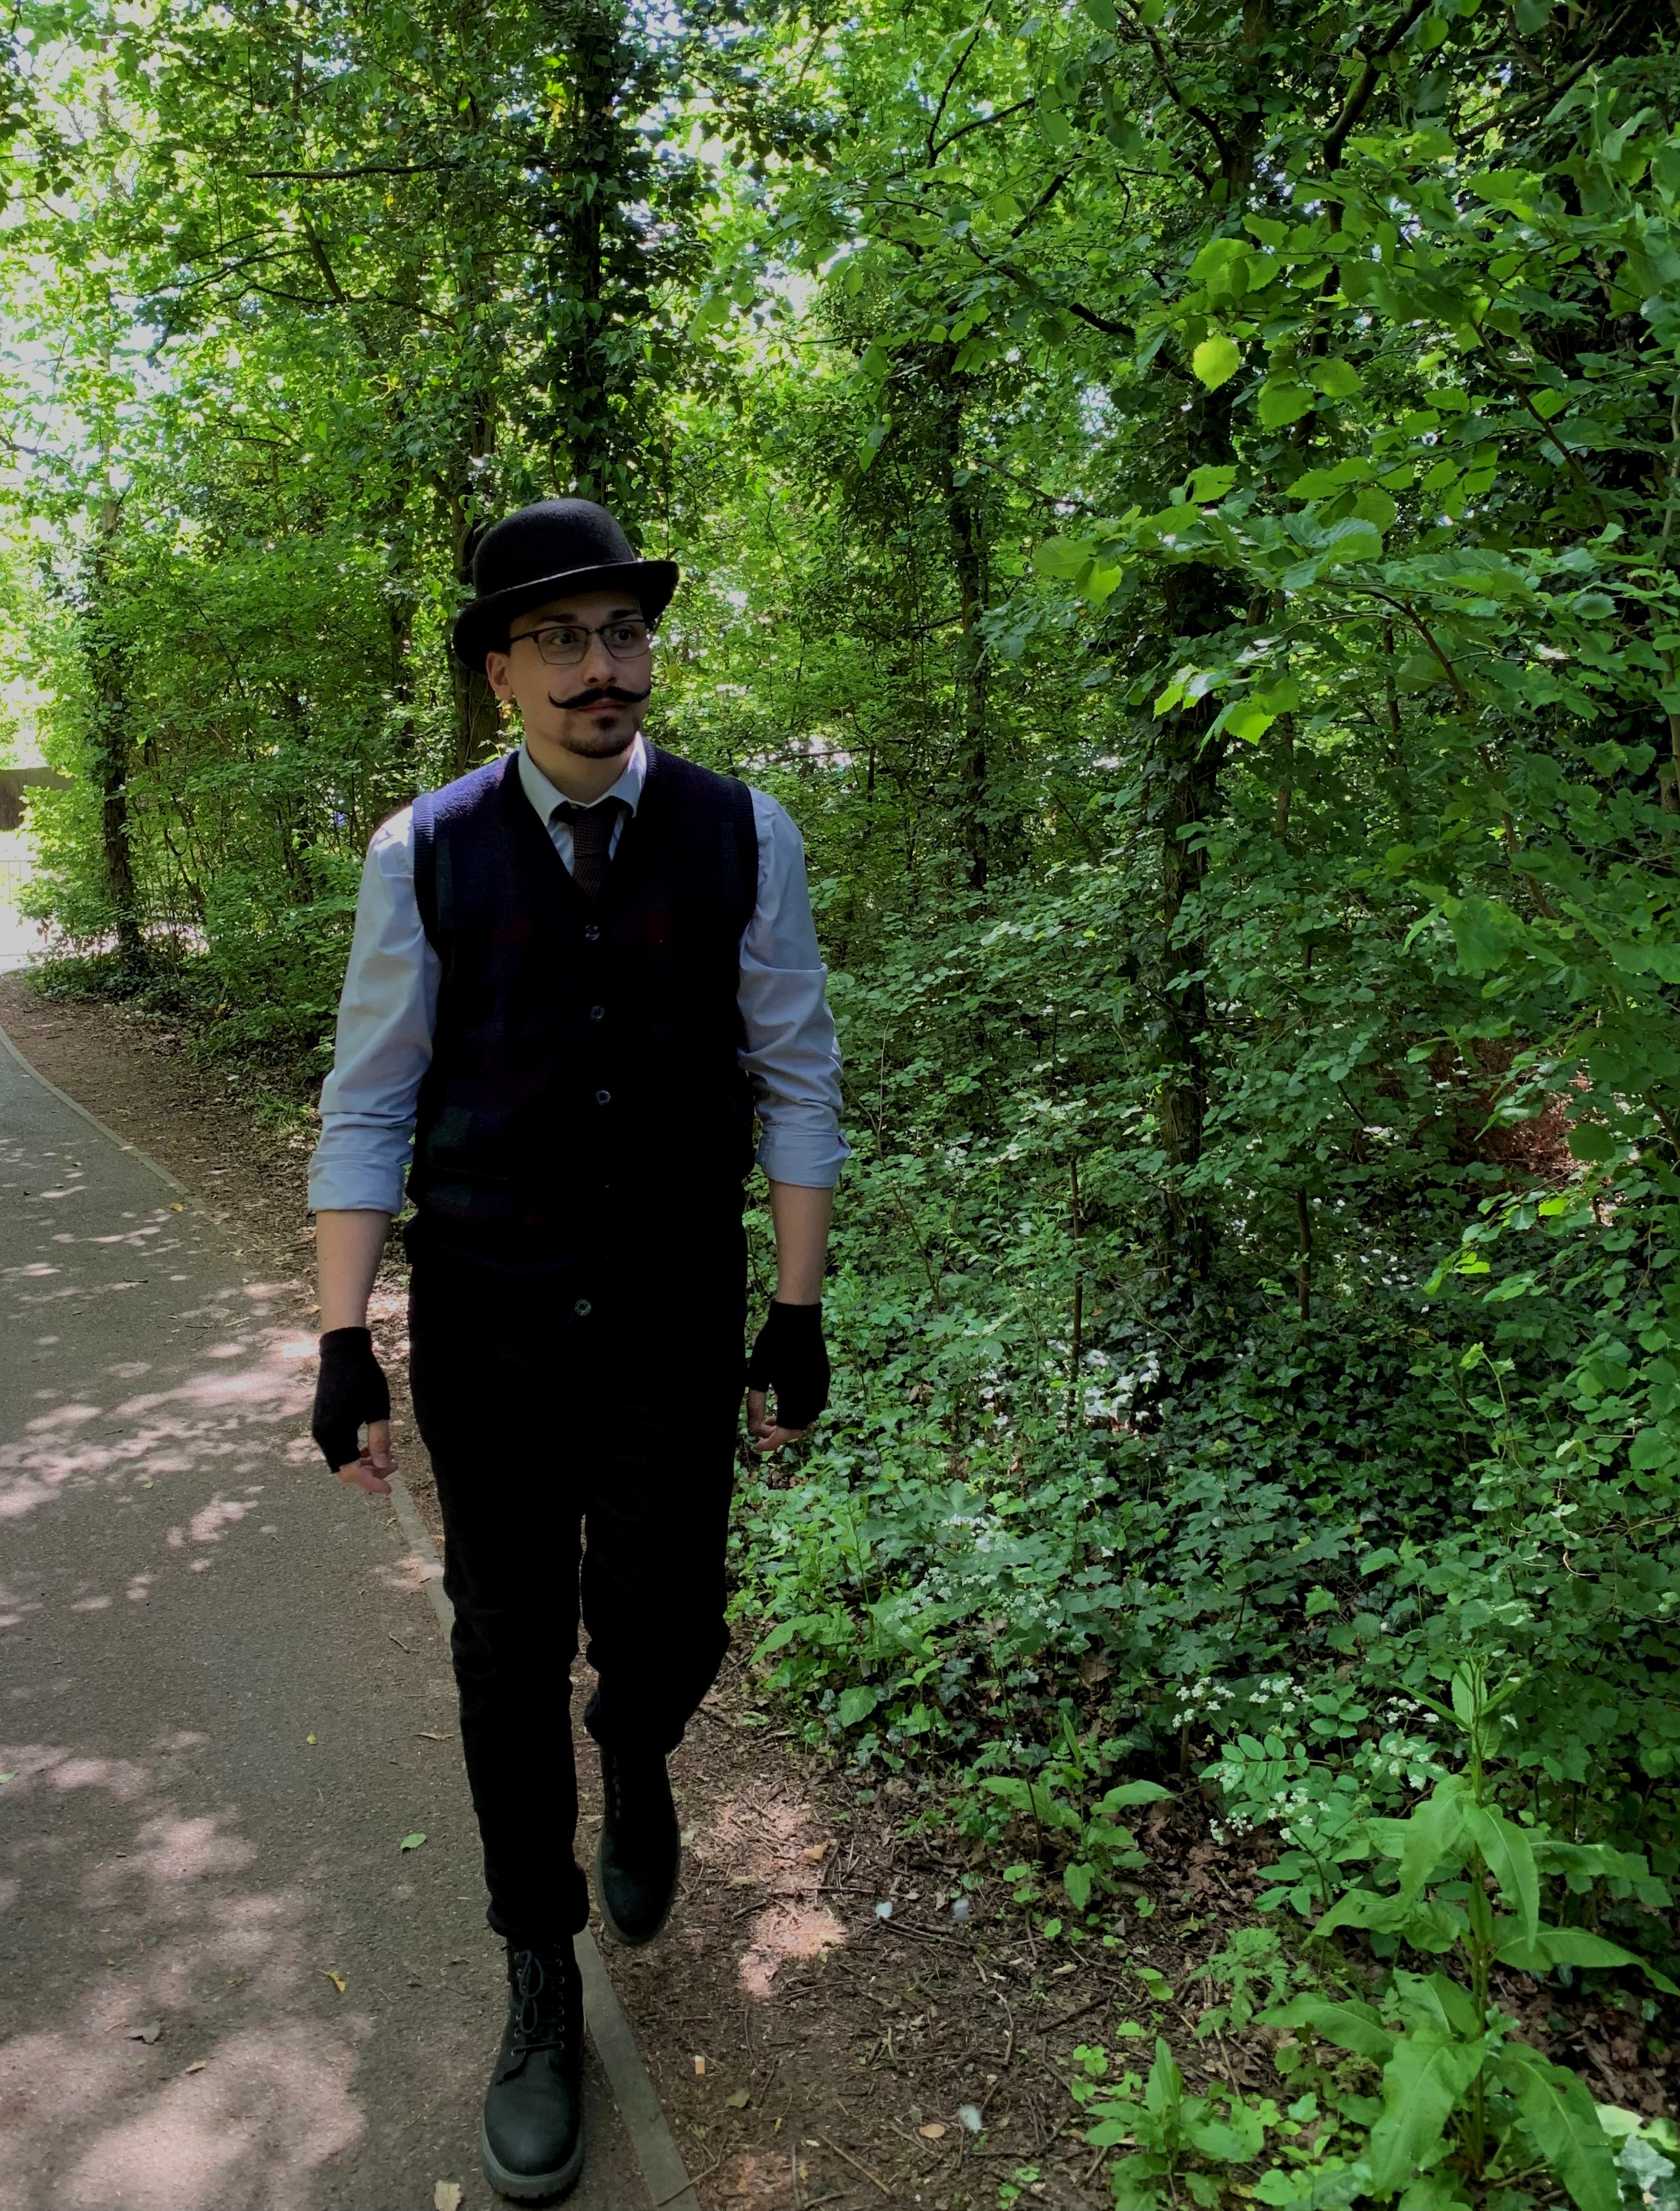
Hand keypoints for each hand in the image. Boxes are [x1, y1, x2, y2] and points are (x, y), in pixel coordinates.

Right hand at [311, 1327, 393, 1495]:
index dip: (370, 1482)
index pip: (351, 1471)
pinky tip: (373, 1447)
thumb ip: (380, 1438)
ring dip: (363, 1463)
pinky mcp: (324, 1422)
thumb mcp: (377, 1409)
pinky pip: (339, 1447)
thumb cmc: (363, 1377)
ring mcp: (321, 1429)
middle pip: (344, 1469)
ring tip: (388, 1456)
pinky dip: (355, 1452)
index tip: (390, 1489)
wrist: (343, 1352)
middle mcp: (322, 1435)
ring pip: (341, 1459)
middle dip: (368, 1473)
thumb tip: (383, 1465)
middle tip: (394, 1466)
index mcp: (334, 1433)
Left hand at [744, 1301, 829, 1453]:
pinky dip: (798, 1409)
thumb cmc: (773, 1345)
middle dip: (778, 1434)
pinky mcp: (823, 1378)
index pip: (784, 1434)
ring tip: (771, 1415)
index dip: (770, 1444)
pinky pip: (813, 1403)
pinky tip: (785, 1401)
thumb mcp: (757, 1376)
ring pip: (807, 1418)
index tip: (757, 1447)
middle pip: (797, 1429)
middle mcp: (812, 1398)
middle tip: (761, 1429)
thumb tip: (753, 1428)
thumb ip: (754, 1405)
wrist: (797, 1319)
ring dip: (789, 1422)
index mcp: (795, 1400)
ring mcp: (821, 1388)